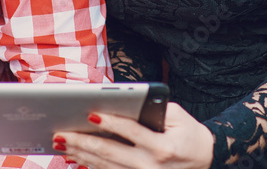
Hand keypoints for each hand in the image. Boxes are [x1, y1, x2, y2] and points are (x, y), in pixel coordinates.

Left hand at [55, 102, 213, 168]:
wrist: (205, 160)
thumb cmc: (188, 134)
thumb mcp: (178, 116)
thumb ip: (152, 109)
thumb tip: (121, 104)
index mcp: (162, 147)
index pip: (131, 131)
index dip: (110, 122)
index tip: (90, 114)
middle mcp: (150, 166)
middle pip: (110, 152)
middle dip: (83, 142)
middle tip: (61, 132)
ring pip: (105, 167)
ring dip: (81, 155)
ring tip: (62, 143)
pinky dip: (91, 166)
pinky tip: (76, 158)